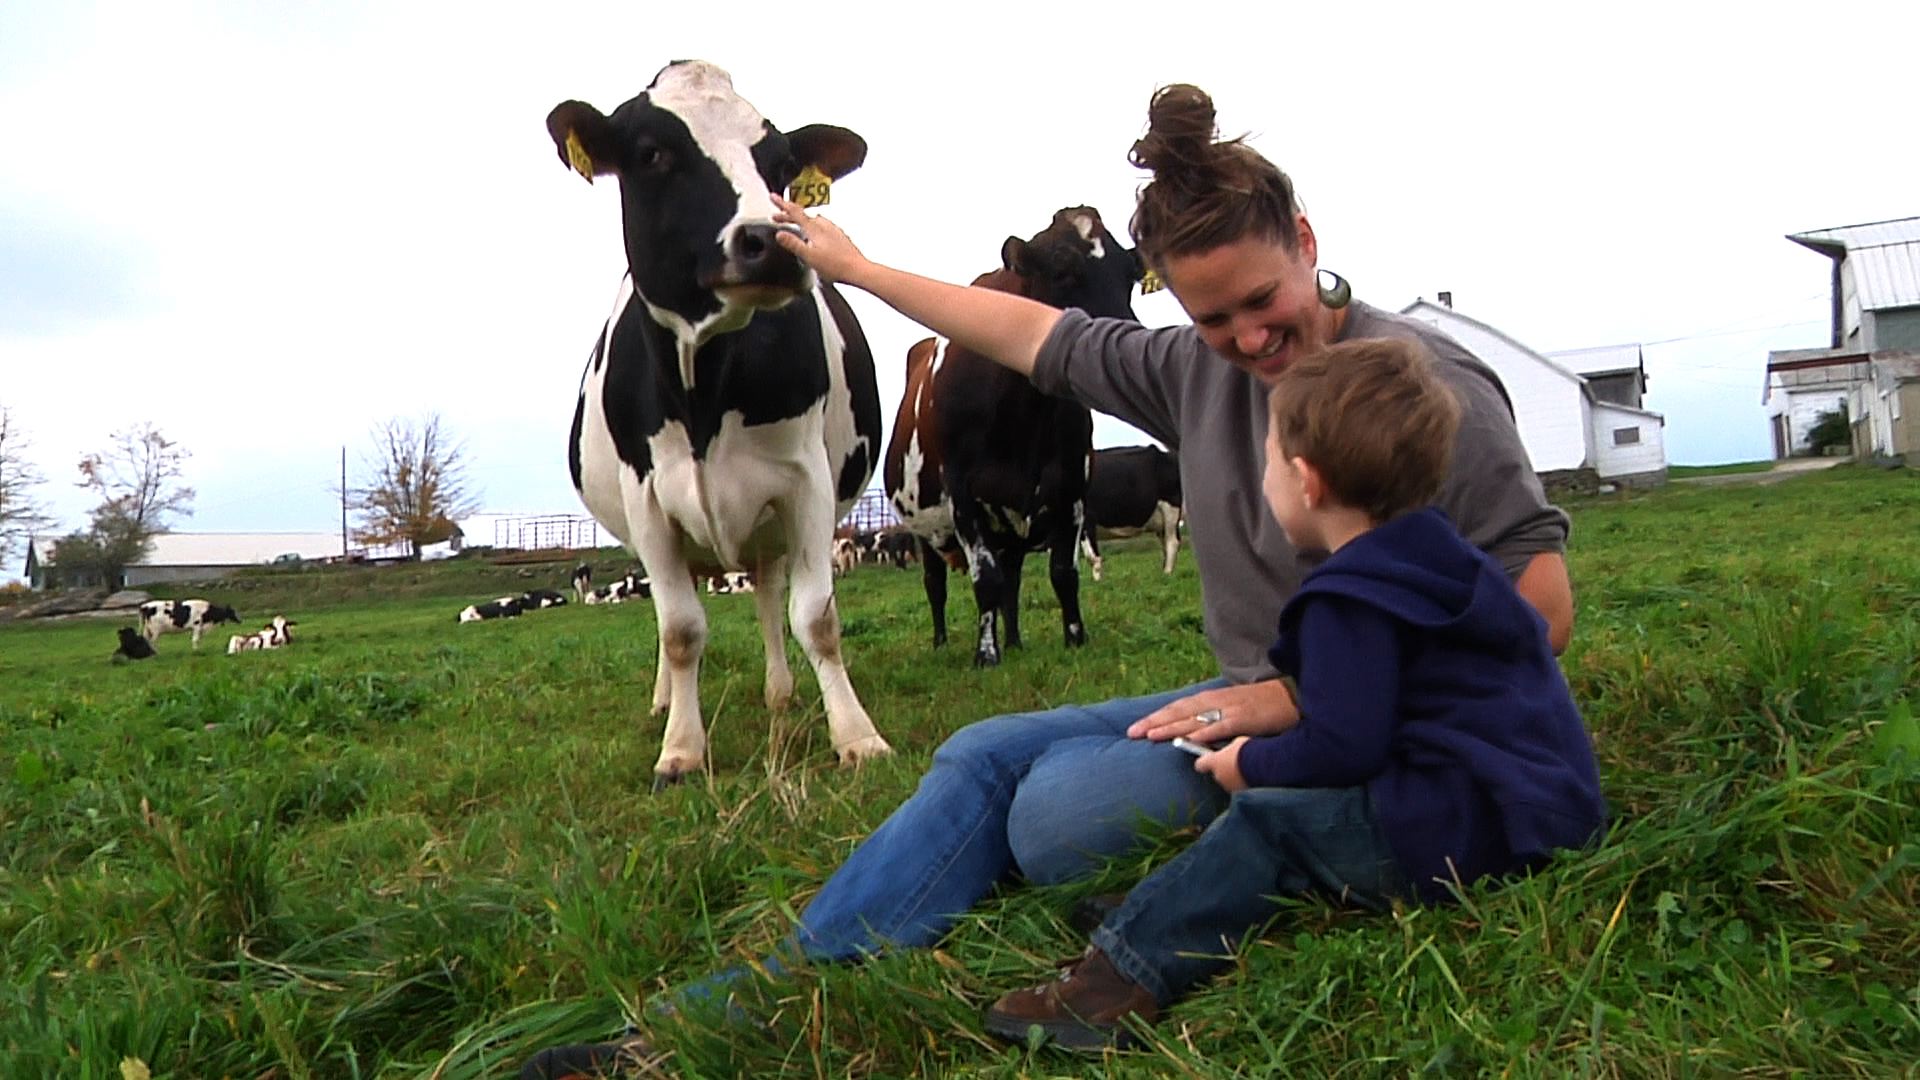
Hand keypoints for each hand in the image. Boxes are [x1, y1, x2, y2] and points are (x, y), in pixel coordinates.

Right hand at [772, 194, 871, 285]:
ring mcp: (833, 230)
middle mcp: (824, 226)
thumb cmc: (836, 265)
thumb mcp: (809, 256)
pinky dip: (812, 228)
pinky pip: (821, 227)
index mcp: (815, 229)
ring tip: (793, 224)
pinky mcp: (839, 236)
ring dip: (801, 221)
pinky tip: (814, 236)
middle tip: (776, 217)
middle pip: (802, 216)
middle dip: (788, 215)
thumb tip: (779, 234)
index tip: (773, 197)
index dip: (782, 204)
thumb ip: (793, 244)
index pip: (795, 212)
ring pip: (812, 221)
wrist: (857, 269)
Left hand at [1127, 680, 1297, 742]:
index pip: (1178, 708)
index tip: (1136, 728)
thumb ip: (1213, 720)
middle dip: (1155, 722)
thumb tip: (1192, 734)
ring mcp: (1229, 709)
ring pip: (1195, 718)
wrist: (1292, 697)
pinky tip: (1189, 739)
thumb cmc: (1261, 706)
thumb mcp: (1232, 709)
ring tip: (1151, 735)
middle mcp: (1216, 701)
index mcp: (1212, 699)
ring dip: (1172, 727)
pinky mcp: (1244, 718)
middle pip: (1179, 712)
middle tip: (1132, 732)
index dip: (1156, 717)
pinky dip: (1205, 731)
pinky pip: (1222, 726)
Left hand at [1194, 736, 1249, 791]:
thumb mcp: (1237, 743)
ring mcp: (1229, 787)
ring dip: (1234, 778)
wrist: (1263, 765)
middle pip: (1217, 774)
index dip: (1204, 763)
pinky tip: (1253, 778)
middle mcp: (1218, 777)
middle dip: (1224, 770)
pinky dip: (1244, 784)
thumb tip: (1231, 750)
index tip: (1209, 760)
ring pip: (1228, 782)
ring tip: (1247, 771)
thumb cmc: (1248, 751)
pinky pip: (1239, 788)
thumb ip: (1230, 748)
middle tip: (1236, 763)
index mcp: (1213, 762)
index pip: (1200, 765)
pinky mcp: (1240, 794)